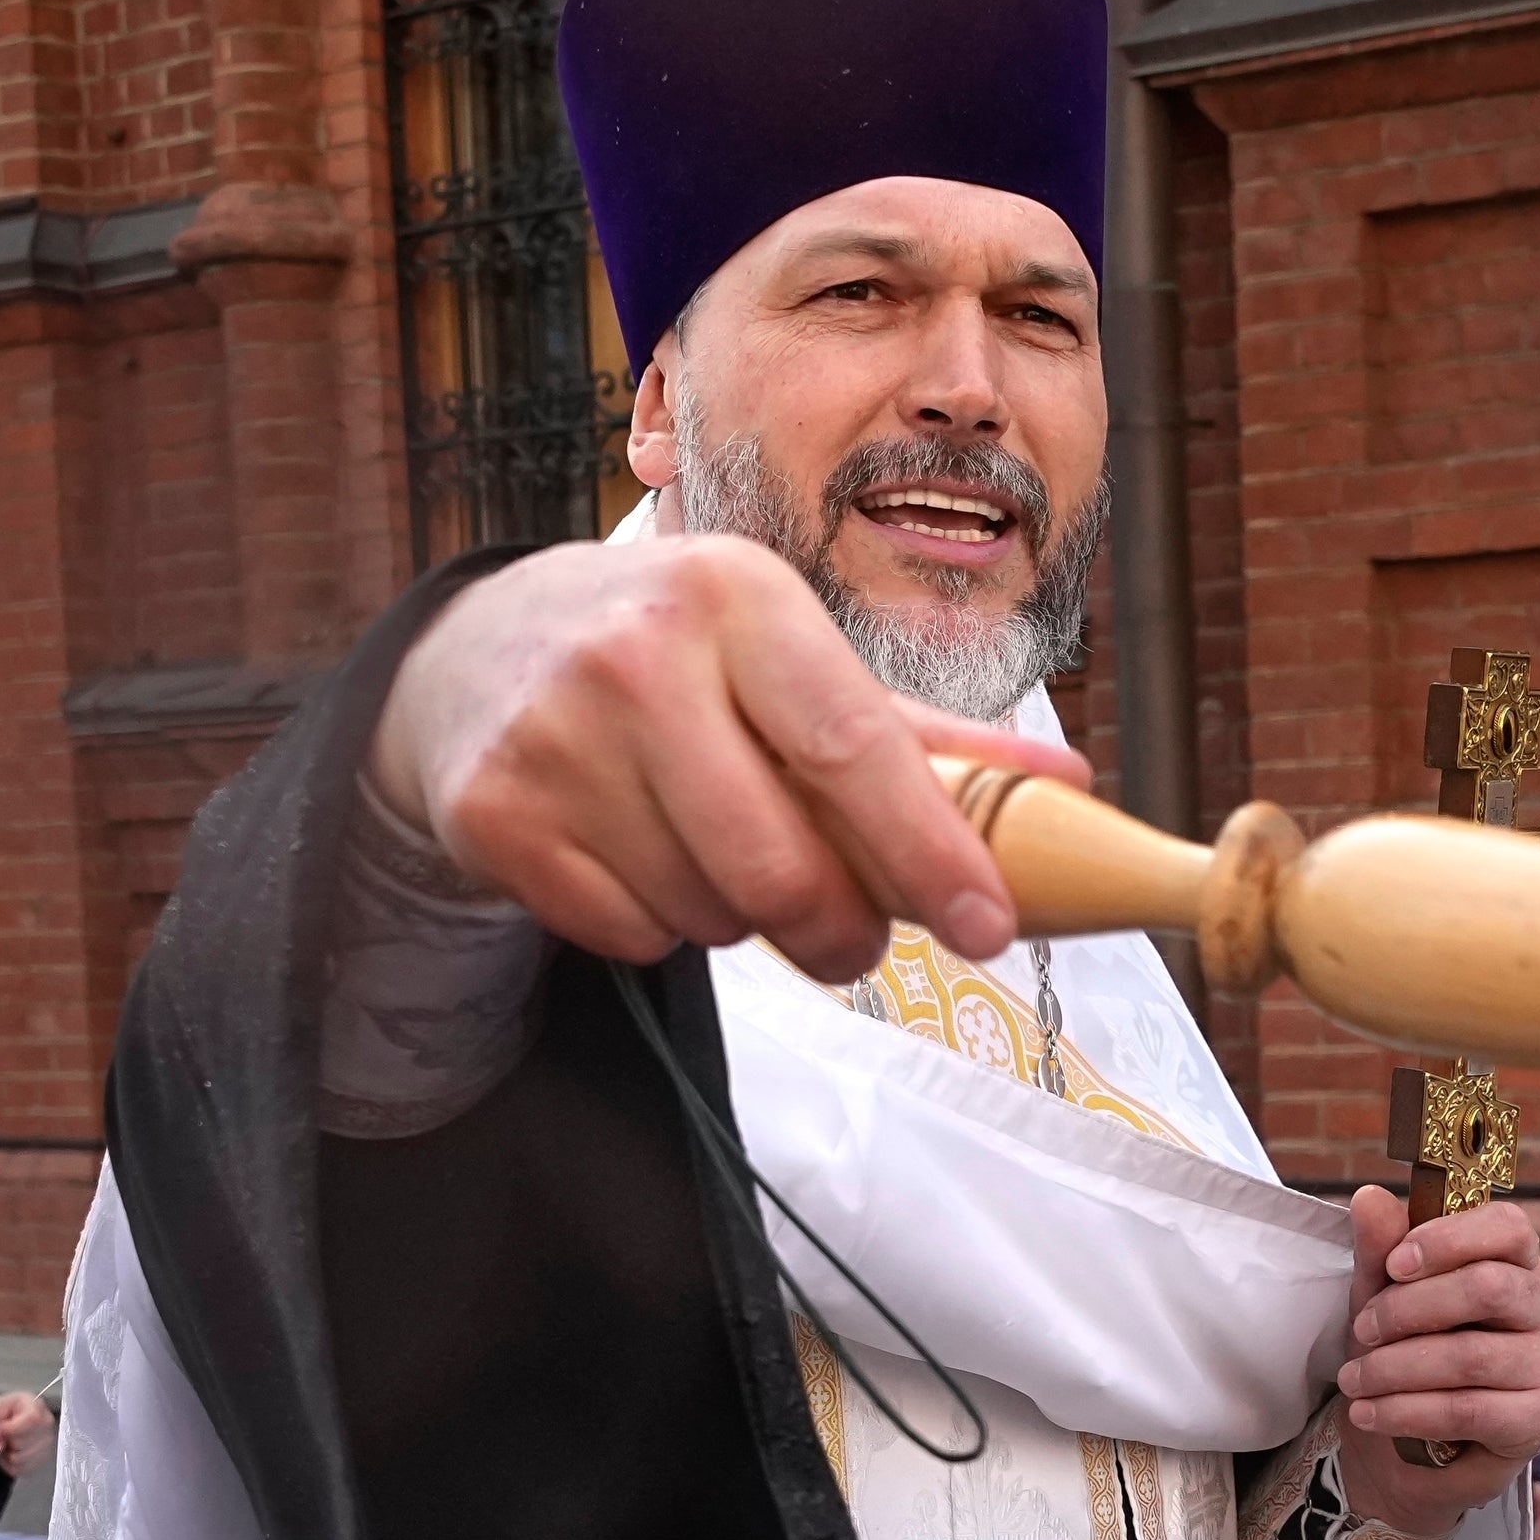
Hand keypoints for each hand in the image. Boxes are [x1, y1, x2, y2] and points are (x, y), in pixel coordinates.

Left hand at [0, 1389, 54, 1477]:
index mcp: (33, 1404)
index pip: (33, 1419)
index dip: (12, 1429)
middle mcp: (46, 1422)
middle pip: (24, 1442)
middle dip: (6, 1442)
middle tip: (0, 1434)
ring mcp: (47, 1441)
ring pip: (21, 1459)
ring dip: (6, 1455)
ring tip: (4, 1443)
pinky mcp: (43, 1458)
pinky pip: (21, 1469)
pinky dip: (9, 1464)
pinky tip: (9, 1451)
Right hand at [367, 531, 1084, 978]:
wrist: (475, 652)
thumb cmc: (673, 653)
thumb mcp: (787, 651)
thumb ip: (920, 730)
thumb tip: (1065, 787)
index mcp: (737, 595)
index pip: (853, 746)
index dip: (929, 850)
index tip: (989, 927)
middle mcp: (637, 654)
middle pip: (779, 866)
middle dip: (840, 934)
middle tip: (854, 943)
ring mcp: (553, 737)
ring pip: (706, 913)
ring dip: (741, 922)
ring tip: (718, 856)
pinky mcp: (494, 814)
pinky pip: (626, 935)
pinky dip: (657, 927)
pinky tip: (640, 858)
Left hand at [1330, 1186, 1539, 1528]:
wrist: (1414, 1456)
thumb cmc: (1410, 1360)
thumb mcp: (1384, 1300)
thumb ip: (1382, 1252)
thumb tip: (1369, 1198)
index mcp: (1518, 1265)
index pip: (1509, 1227)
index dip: (1448, 1238)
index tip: (1394, 1264)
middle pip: (1489, 1286)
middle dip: (1409, 1308)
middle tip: (1361, 1331)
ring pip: (1472, 1354)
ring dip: (1396, 1368)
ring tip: (1353, 1381)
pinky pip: (1469, 1409)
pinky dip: (1407, 1411)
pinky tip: (1369, 1413)